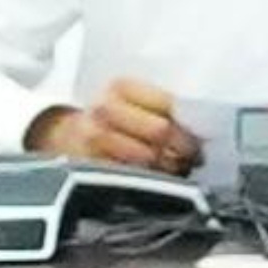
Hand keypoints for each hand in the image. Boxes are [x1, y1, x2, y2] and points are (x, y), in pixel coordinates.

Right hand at [24, 77, 201, 175]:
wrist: (64, 135)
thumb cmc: (110, 116)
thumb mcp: (130, 100)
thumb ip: (160, 105)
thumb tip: (202, 124)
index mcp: (120, 87)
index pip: (167, 103)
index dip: (189, 122)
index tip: (203, 134)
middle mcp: (105, 110)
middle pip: (160, 130)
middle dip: (184, 147)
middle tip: (196, 156)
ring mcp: (96, 139)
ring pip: (149, 157)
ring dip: (170, 166)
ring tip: (179, 167)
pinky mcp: (92, 167)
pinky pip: (134, 177)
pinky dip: (152, 180)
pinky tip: (158, 178)